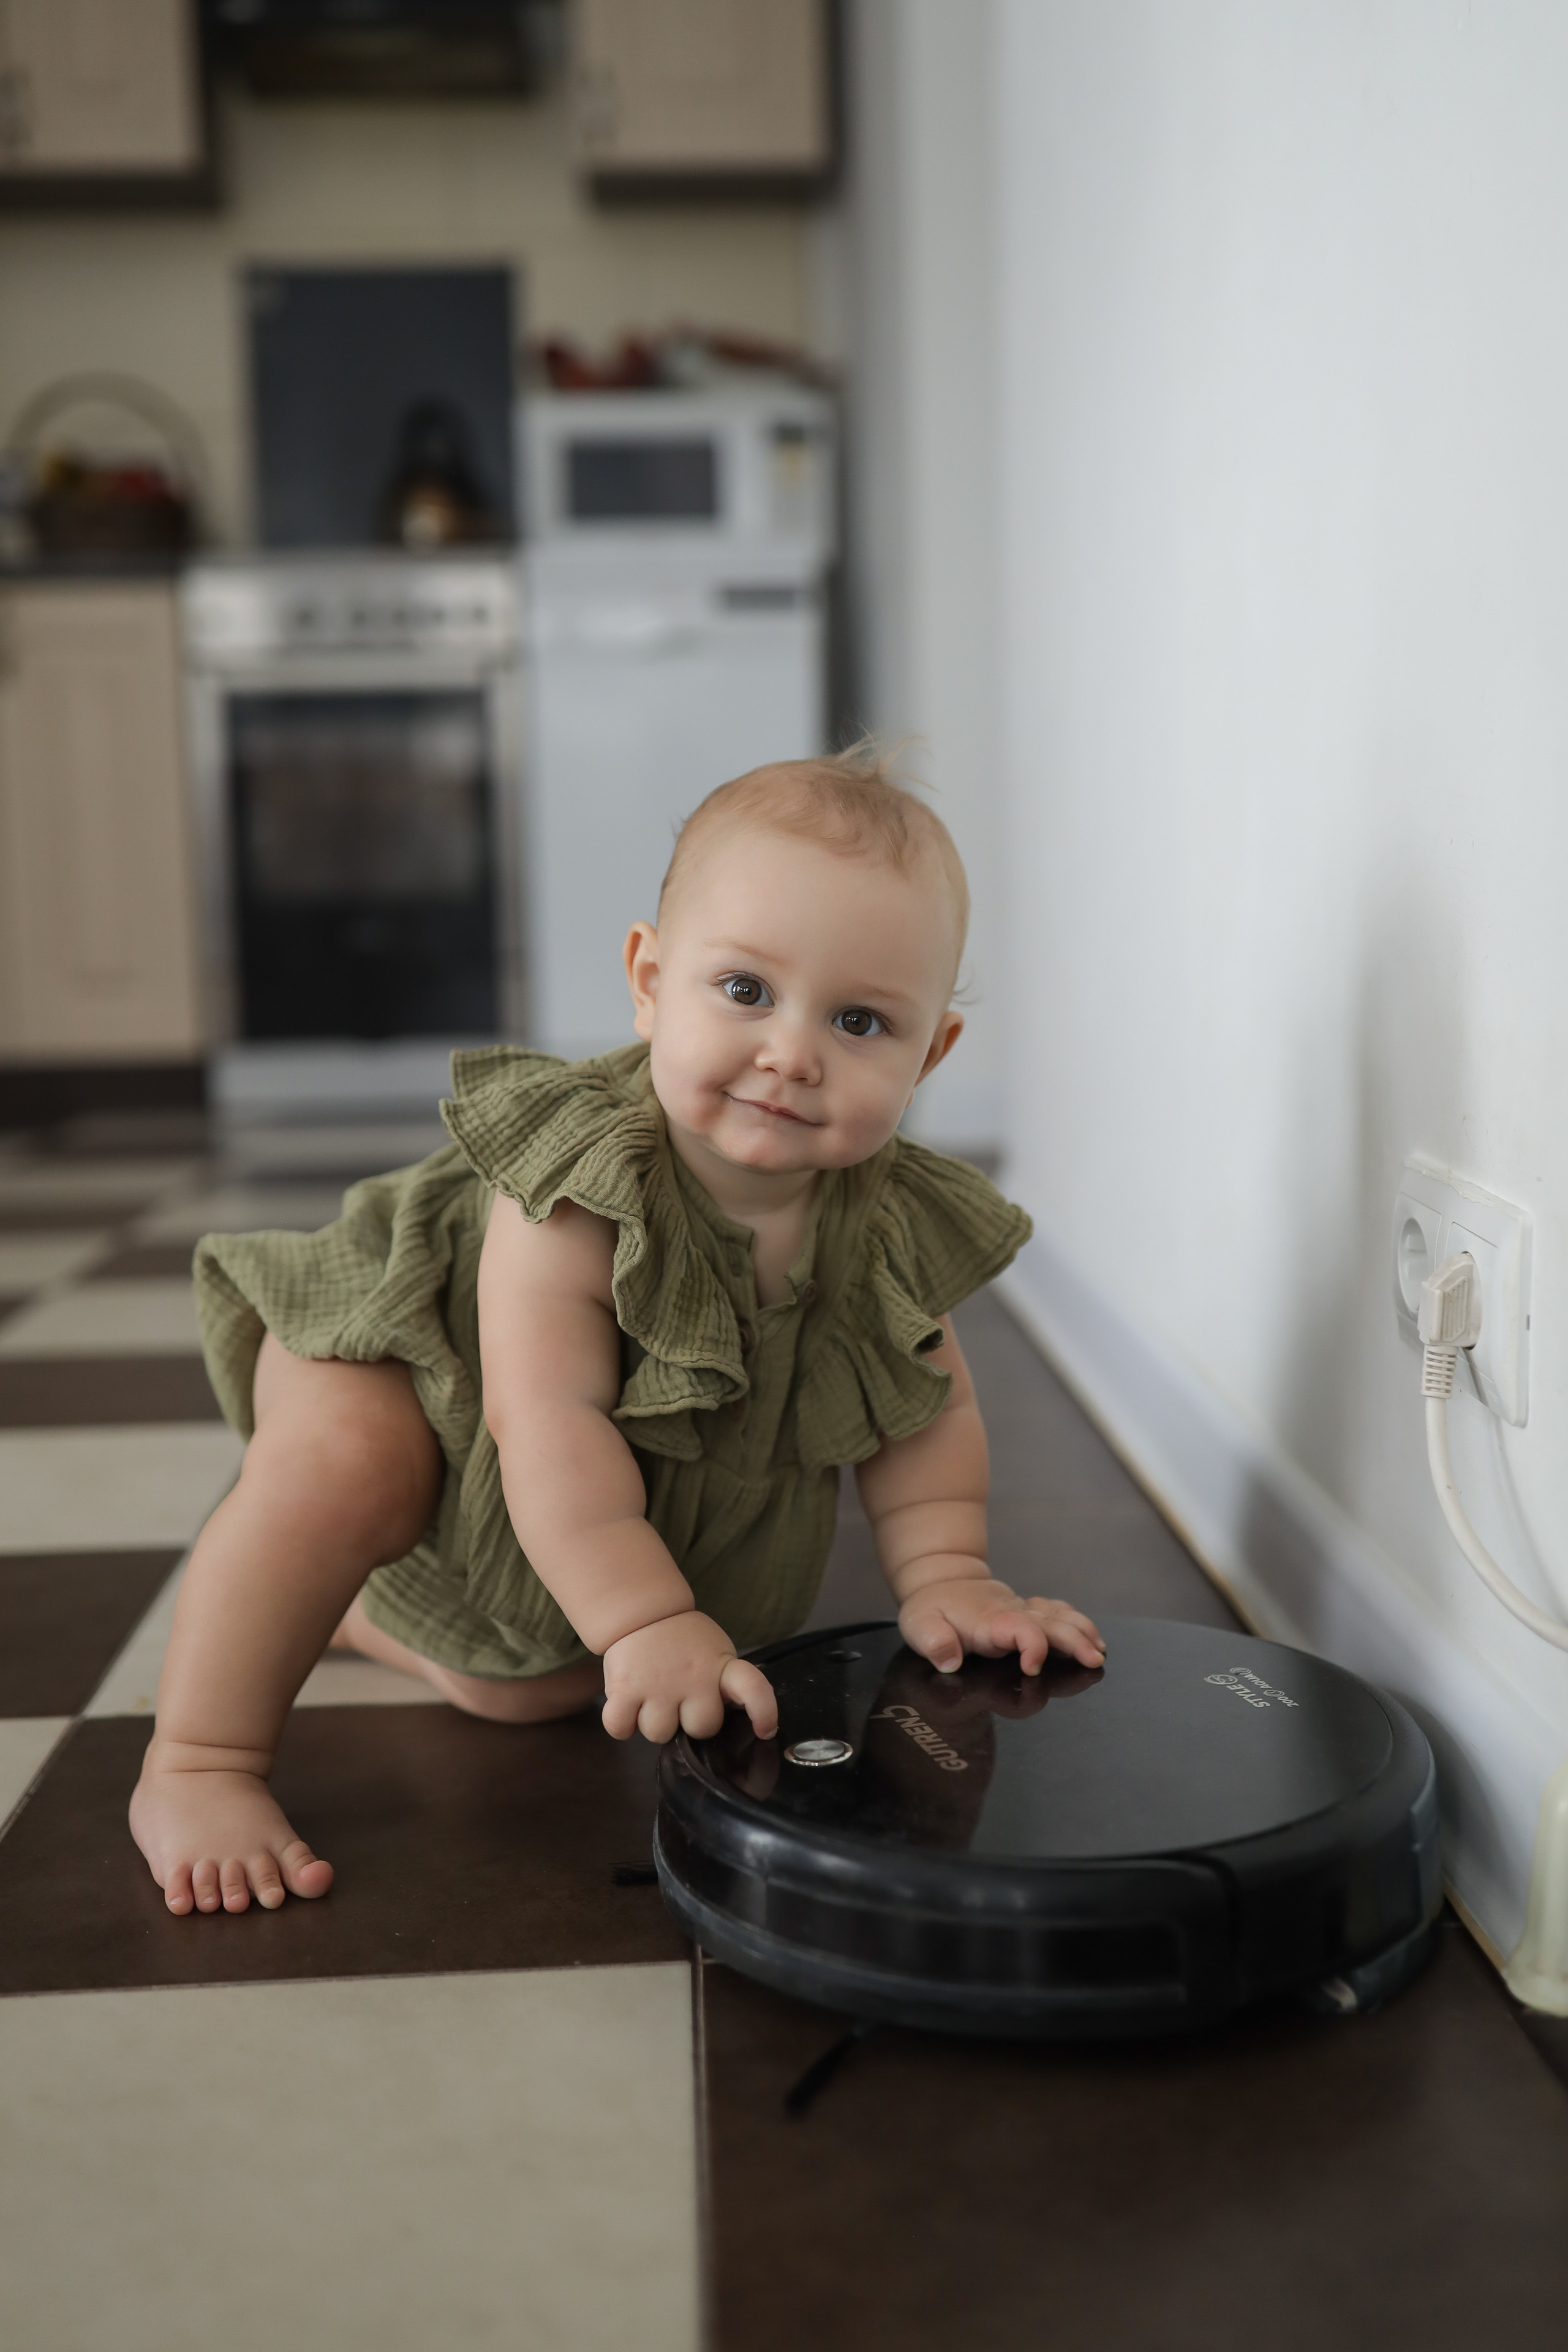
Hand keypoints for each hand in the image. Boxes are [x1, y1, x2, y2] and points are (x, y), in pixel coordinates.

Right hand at [600, 1609, 777, 1743]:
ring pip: (659, 1734)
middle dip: (688, 1722)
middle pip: (701, 1729)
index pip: (753, 1688)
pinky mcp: (625, 1690)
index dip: (764, 1712)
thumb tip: (734, 1717)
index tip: (765, 1729)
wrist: (640, 1612)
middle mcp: (693, 1678)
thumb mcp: (713, 1652)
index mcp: (720, 1666)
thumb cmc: (679, 1640)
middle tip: (678, 1700)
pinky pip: (621, 1729)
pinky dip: (622, 1724)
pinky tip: (627, 1705)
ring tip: (650, 1696)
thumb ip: (723, 1683)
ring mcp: (658, 1685)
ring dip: (652, 1722)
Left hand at [897, 1574, 1105, 1675]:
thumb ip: (934, 1642)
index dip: (1031, 1646)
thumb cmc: (932, 1608)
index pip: (1019, 1628)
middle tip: (1093, 1660)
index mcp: (988, 1620)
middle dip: (1074, 1641)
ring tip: (1100, 1650)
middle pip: (1050, 1623)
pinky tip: (1092, 1637)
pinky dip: (1077, 1622)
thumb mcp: (918, 1625)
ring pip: (1059, 1616)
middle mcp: (1011, 1613)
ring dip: (1082, 1631)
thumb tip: (949, 1661)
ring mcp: (1022, 1610)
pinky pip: (1057, 1612)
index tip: (1032, 1668)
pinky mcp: (1027, 1611)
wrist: (941, 1581)